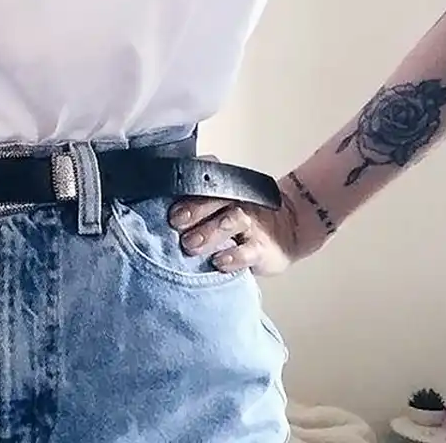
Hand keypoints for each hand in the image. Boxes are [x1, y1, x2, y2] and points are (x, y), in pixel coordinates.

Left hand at [167, 178, 316, 276]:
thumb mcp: (221, 207)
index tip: (169, 207)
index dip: (186, 191)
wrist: (288, 229)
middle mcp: (237, 202)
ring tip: (191, 245)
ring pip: (231, 220)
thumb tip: (157, 213)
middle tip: (176, 223)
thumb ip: (196, 207)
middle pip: (215, 199)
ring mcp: (252, 223)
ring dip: (209, 232)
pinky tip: (220, 261)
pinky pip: (249, 250)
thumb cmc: (242, 219)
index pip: (203, 183)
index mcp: (223, 190)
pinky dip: (234, 256)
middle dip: (193, 210)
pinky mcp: (263, 247)